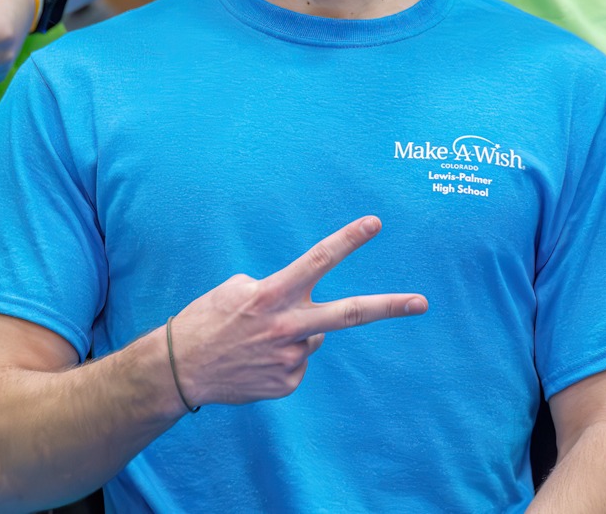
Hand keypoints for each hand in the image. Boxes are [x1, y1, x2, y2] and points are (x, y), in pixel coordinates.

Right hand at [168, 216, 425, 407]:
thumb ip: (281, 293)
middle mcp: (287, 326)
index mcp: (273, 294)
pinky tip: (255, 359)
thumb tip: (312, 316)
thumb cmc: (210, 318)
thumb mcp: (238, 289)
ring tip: (256, 339)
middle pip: (348, 313)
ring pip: (313, 335)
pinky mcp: (287, 383)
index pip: (317, 259)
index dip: (347, 239)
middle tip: (422, 302)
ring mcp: (290, 358)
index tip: (375, 222)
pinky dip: (282, 356)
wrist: (182, 368)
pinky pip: (298, 361)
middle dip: (389, 306)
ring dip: (293, 332)